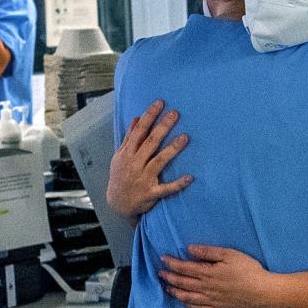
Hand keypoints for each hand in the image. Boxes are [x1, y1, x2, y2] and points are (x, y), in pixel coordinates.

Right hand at [106, 99, 192, 218]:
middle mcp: (135, 164)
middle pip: (150, 142)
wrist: (117, 204)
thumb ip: (128, 138)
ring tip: (185, 137)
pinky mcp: (151, 193)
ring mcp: (143, 179)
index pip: (139, 131)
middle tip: (175, 113)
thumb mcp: (120, 156)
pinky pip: (166, 188)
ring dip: (172, 149)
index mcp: (127, 154)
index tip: (160, 103)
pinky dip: (177, 184)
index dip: (149, 116)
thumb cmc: (120, 176)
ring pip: (159, 162)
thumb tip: (135, 119)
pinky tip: (190, 177)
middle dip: (162, 127)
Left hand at [159, 245, 272, 307]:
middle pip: (183, 283)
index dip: (172, 263)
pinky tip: (185, 303)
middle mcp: (206, 288)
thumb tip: (189, 249)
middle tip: (160, 274)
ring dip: (176, 292)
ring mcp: (212, 301)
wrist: (263, 292)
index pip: (185, 268)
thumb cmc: (249, 270)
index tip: (163, 259)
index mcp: (208, 273)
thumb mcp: (230, 254)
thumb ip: (208, 252)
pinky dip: (189, 306)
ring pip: (188, 298)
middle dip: (170, 278)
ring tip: (167, 289)